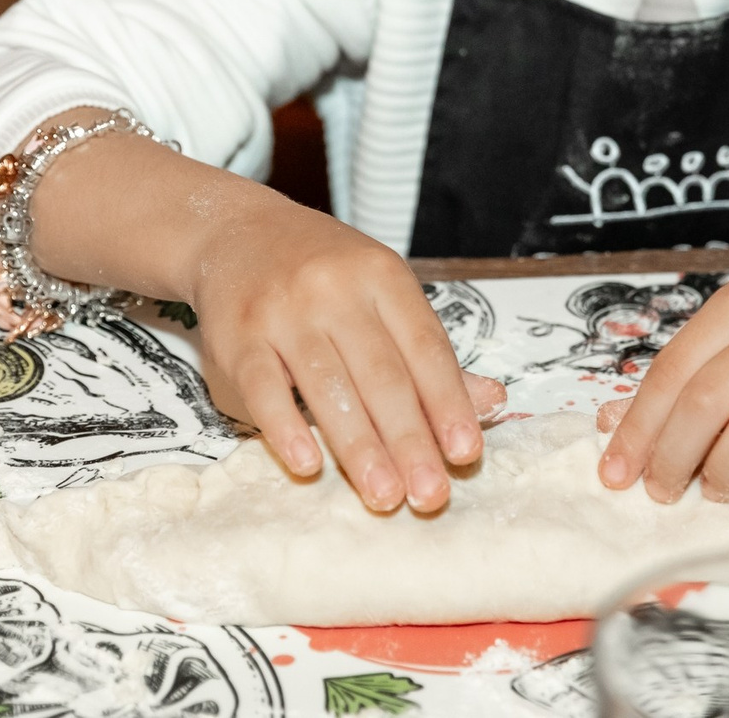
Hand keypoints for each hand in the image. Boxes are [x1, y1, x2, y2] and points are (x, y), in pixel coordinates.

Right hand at [189, 198, 485, 512]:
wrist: (239, 233)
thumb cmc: (324, 275)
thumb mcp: (383, 294)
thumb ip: (429, 354)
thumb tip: (491, 403)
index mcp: (383, 276)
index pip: (425, 348)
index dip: (448, 402)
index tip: (466, 454)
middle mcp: (335, 290)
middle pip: (382, 374)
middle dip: (410, 440)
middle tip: (430, 495)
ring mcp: (283, 312)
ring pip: (328, 385)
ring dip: (359, 447)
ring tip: (384, 496)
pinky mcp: (237, 337)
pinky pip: (264, 388)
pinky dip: (287, 429)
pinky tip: (309, 464)